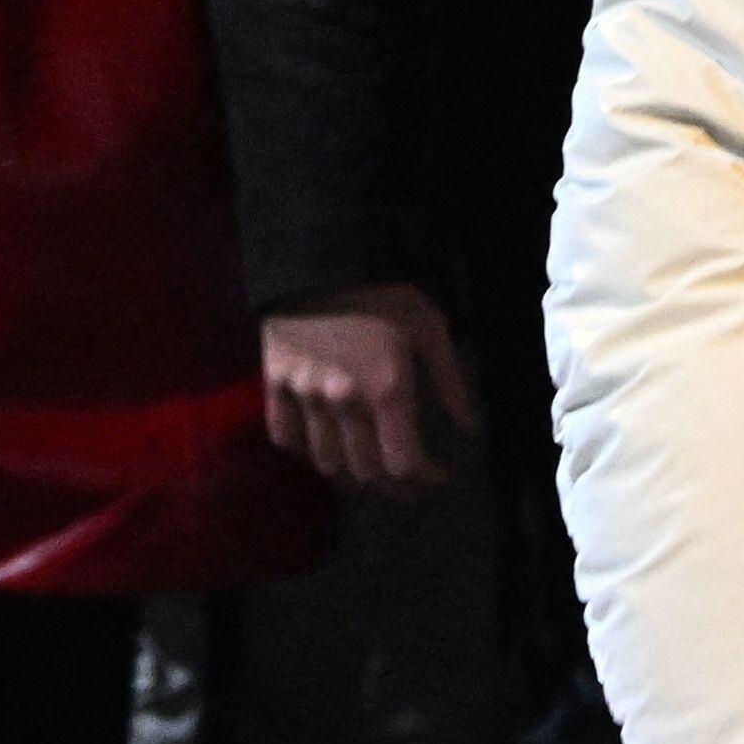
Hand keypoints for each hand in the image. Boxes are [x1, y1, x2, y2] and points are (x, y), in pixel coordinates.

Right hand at [260, 285, 476, 485]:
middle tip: (408, 483)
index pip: (403, 462)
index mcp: (387, 388)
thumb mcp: (429, 325)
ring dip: (352, 475)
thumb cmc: (382, 290)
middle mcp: (344, 403)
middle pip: (365, 472)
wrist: (319, 259)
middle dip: (392, 485)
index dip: (423, 477)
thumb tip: (469, 426)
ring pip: (327, 462)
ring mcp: (305, 397)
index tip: (437, 475)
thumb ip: (449, 380)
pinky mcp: (274, 387)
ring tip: (371, 473)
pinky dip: (307, 452)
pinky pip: (287, 439)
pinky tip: (326, 449)